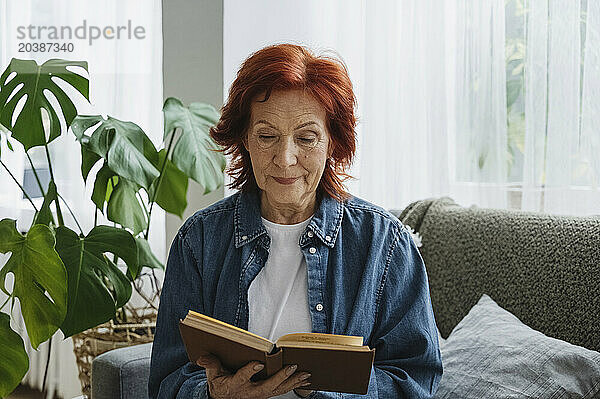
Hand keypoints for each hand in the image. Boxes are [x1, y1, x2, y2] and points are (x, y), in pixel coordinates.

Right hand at [196, 353, 311, 398]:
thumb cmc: (220, 384)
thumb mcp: (212, 375)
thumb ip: (211, 365)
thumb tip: (203, 357)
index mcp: (234, 386)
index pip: (241, 378)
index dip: (249, 371)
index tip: (258, 363)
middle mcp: (249, 393)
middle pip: (267, 387)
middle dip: (280, 377)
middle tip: (292, 367)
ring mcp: (260, 395)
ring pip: (278, 390)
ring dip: (293, 382)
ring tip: (306, 374)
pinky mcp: (267, 394)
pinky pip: (282, 390)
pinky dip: (295, 385)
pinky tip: (306, 380)